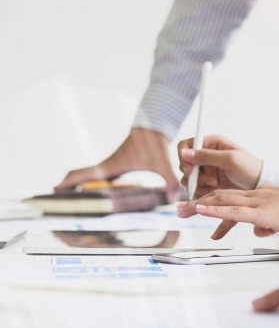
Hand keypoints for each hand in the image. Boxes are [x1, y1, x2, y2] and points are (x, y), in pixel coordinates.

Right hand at [55, 128, 179, 201]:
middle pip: (80, 175)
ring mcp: (110, 164)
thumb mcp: (163, 164)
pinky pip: (97, 175)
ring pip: (87, 175)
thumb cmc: (153, 144)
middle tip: (58, 200)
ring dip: (77, 184)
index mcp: (111, 166)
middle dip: (68, 187)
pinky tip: (95, 192)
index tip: (54, 191)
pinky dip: (90, 182)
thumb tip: (175, 198)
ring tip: (71, 200)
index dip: (69, 183)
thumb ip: (170, 181)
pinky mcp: (115, 164)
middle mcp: (107, 166)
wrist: (152, 127)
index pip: (84, 175)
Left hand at [176, 187, 278, 240]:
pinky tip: (201, 209)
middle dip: (198, 202)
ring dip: (199, 205)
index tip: (196, 205)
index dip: (212, 200)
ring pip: (223, 200)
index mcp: (264, 195)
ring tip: (181, 210)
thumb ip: (268, 224)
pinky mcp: (264, 212)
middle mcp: (259, 194)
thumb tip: (257, 230)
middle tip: (180, 208)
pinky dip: (215, 209)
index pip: (233, 196)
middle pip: (222, 195)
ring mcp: (261, 201)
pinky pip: (234, 210)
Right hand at [178, 135, 261, 198]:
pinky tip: (215, 191)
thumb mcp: (230, 159)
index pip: (185, 145)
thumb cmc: (250, 167)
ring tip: (216, 185)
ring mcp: (205, 171)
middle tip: (212, 181)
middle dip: (194, 175)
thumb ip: (207, 155)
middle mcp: (205, 156)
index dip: (183, 156)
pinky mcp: (207, 185)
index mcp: (210, 143)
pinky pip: (194, 190)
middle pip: (184, 164)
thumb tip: (184, 152)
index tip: (191, 169)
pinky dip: (201, 192)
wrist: (259, 185)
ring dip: (199, 185)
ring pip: (188, 179)